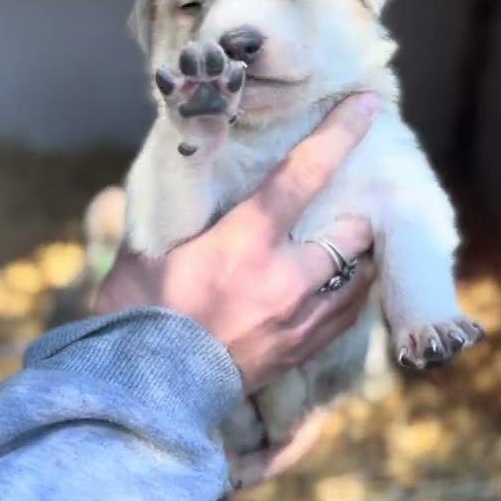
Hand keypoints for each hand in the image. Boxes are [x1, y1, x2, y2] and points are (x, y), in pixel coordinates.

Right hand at [94, 93, 379, 394]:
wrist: (141, 393)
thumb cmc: (134, 311)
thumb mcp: (146, 245)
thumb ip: (176, 203)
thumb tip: (186, 156)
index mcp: (243, 244)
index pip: (302, 176)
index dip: (337, 136)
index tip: (366, 107)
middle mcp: (283, 281)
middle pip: (350, 233)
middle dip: (356, 213)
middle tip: (350, 196)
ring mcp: (297, 322)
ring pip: (358, 277)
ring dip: (358, 255)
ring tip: (350, 239)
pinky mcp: (299, 354)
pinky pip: (346, 316)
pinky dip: (349, 293)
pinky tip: (338, 285)